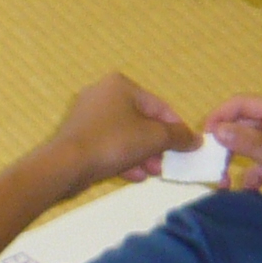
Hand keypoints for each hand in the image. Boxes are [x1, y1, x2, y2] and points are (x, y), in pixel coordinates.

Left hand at [40, 73, 193, 190]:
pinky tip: (134, 177)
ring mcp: (87, 116)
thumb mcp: (154, 137)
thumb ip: (178, 136)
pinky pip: (108, 146)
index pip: (159, 106)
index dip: (177, 128)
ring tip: (154, 173)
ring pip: (125, 136)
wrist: (65, 165)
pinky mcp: (78, 137)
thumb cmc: (114, 142)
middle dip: (157, 145)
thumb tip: (196, 140)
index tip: (188, 147)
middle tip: (167, 164)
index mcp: (120, 85)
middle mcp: (102, 95)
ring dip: (142, 155)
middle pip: (141, 121)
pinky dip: (123, 159)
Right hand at [207, 95, 261, 192]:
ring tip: (224, 184)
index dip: (220, 116)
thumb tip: (216, 131)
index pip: (242, 103)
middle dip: (225, 145)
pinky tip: (249, 193)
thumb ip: (252, 144)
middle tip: (209, 165)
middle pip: (244, 125)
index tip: (202, 138)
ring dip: (237, 165)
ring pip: (251, 147)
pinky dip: (253, 177)